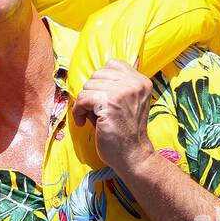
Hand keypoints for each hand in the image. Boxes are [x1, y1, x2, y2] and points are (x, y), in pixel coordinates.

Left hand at [72, 59, 154, 174]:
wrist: (133, 156)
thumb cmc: (126, 132)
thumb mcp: (128, 103)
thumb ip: (115, 87)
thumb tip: (89, 79)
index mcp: (141, 81)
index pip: (112, 64)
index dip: (100, 81)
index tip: (98, 97)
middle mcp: (135, 83)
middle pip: (97, 74)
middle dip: (91, 92)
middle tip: (92, 110)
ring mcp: (123, 92)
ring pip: (88, 86)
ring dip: (83, 103)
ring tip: (88, 117)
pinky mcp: (110, 103)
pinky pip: (83, 98)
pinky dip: (78, 111)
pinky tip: (82, 122)